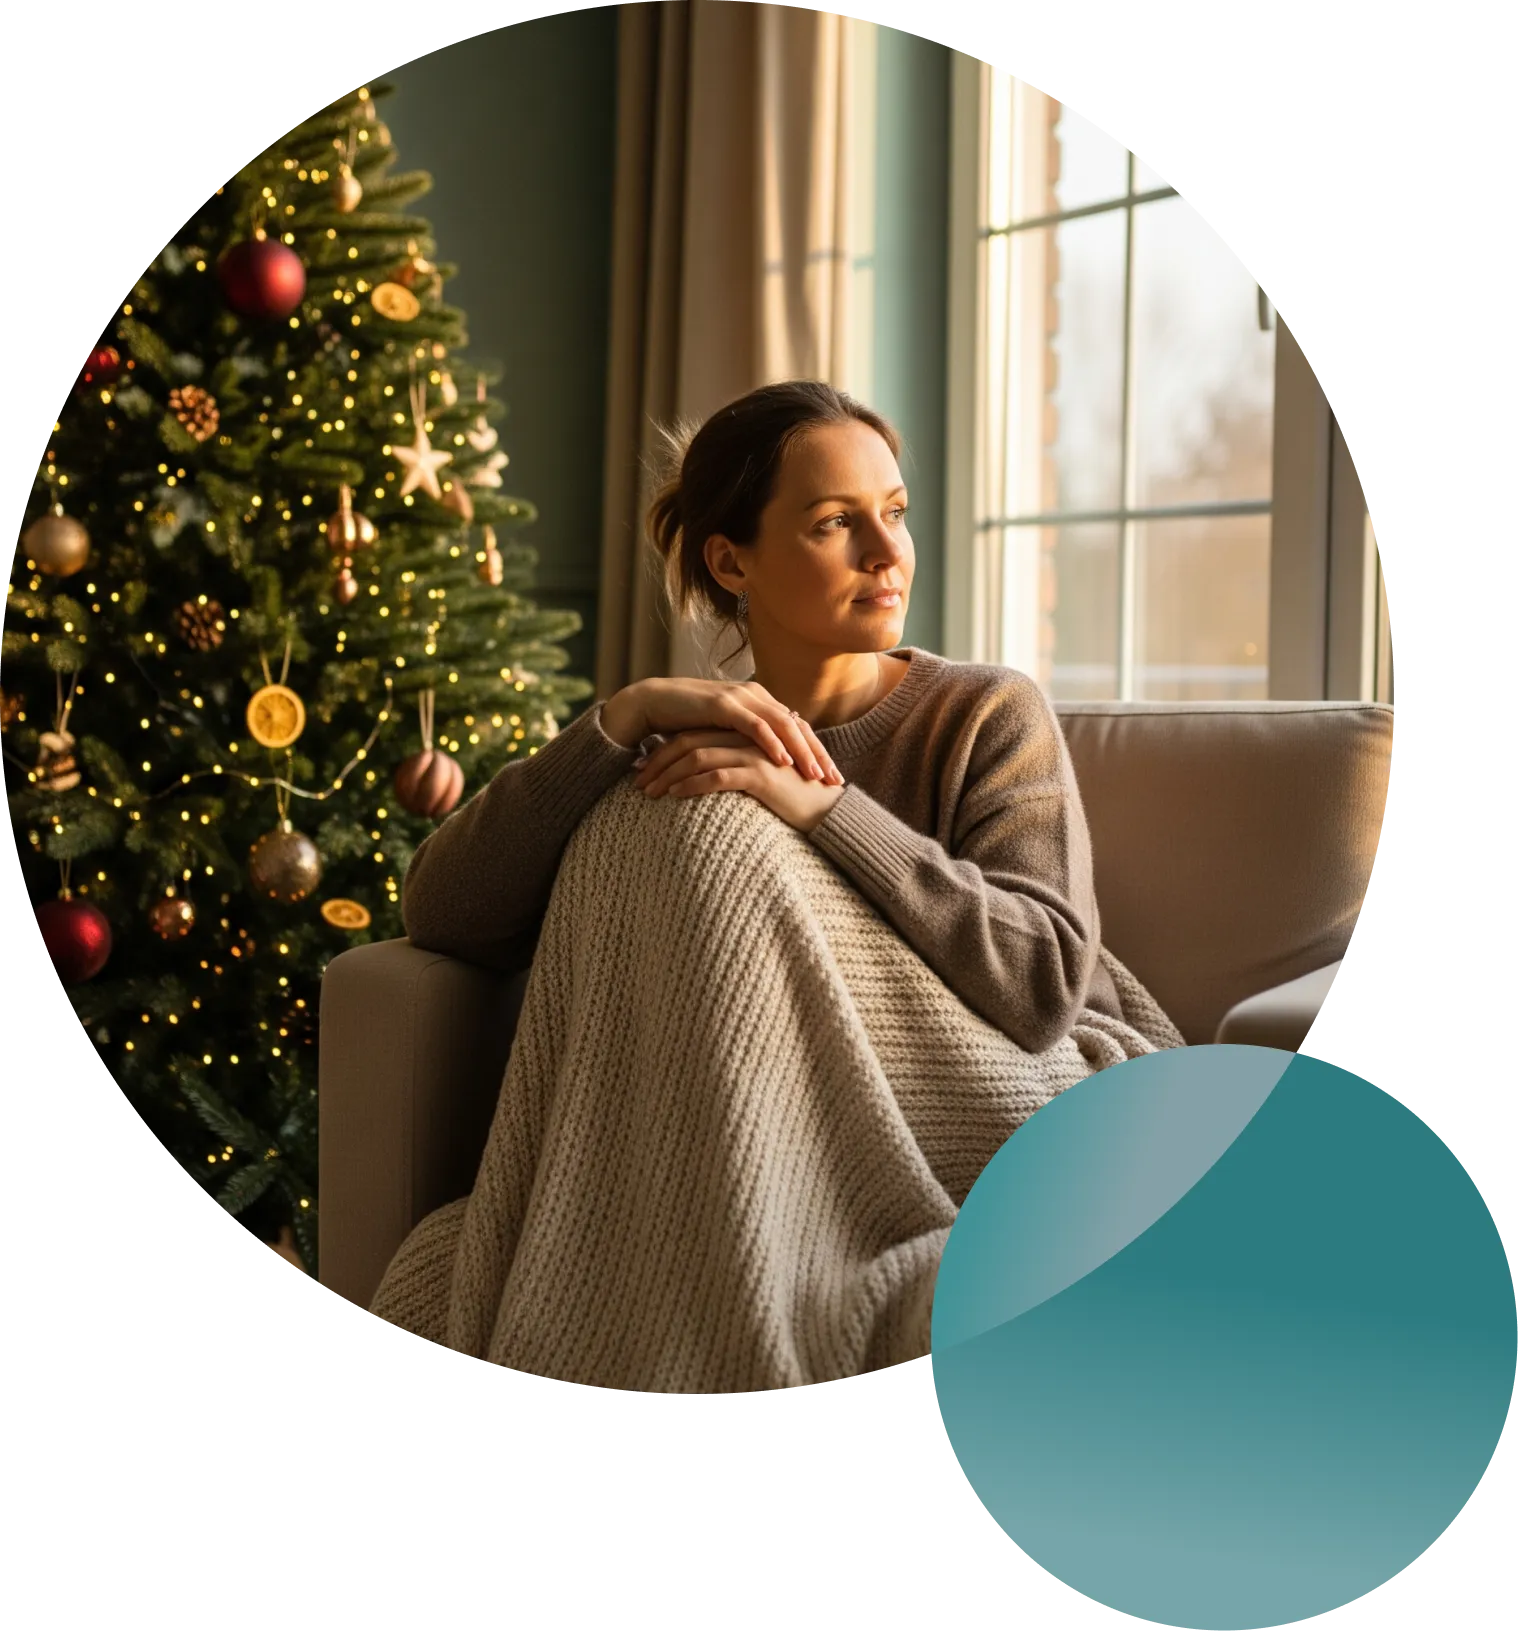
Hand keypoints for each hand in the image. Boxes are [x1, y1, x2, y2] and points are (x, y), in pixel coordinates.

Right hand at [602, 677, 842, 784]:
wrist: (653, 704)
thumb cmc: (687, 724)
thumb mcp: (724, 735)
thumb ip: (747, 743)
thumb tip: (770, 766)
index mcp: (762, 703)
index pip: (799, 729)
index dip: (819, 753)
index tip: (834, 779)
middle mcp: (757, 696)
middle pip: (799, 727)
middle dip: (819, 755)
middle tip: (835, 782)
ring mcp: (742, 697)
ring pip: (783, 726)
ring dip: (802, 752)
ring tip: (816, 775)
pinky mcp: (724, 704)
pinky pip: (755, 725)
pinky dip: (771, 743)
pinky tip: (783, 761)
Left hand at [632, 729, 845, 833]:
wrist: (829, 812)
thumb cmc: (795, 800)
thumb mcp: (762, 778)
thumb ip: (737, 769)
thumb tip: (707, 777)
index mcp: (745, 735)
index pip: (695, 734)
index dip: (666, 751)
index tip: (645, 769)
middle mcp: (747, 738)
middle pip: (689, 741)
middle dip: (658, 761)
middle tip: (637, 781)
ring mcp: (755, 754)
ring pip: (698, 756)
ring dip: (667, 775)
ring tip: (648, 793)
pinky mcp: (761, 775)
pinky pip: (716, 776)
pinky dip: (690, 785)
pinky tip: (674, 797)